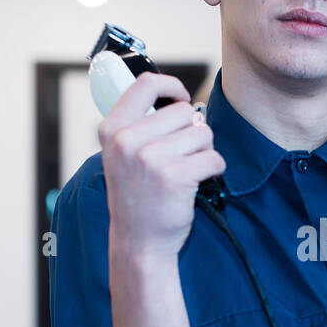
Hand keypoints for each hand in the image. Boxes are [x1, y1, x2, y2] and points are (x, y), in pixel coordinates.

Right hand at [97, 71, 225, 260]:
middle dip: (193, 131)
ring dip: (204, 151)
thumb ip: (140, 125)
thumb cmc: (137, 196)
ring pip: (203, 133)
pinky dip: (215, 169)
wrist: (139, 242)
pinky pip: (214, 158)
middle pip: (184, 111)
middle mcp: (127, 141)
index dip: (172, 86)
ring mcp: (150, 159)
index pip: (146, 84)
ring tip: (188, 170)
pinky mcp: (175, 177)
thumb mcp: (121, 155)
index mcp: (112, 129)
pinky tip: (199, 182)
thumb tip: (179, 99)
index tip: (182, 99)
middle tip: (183, 154)